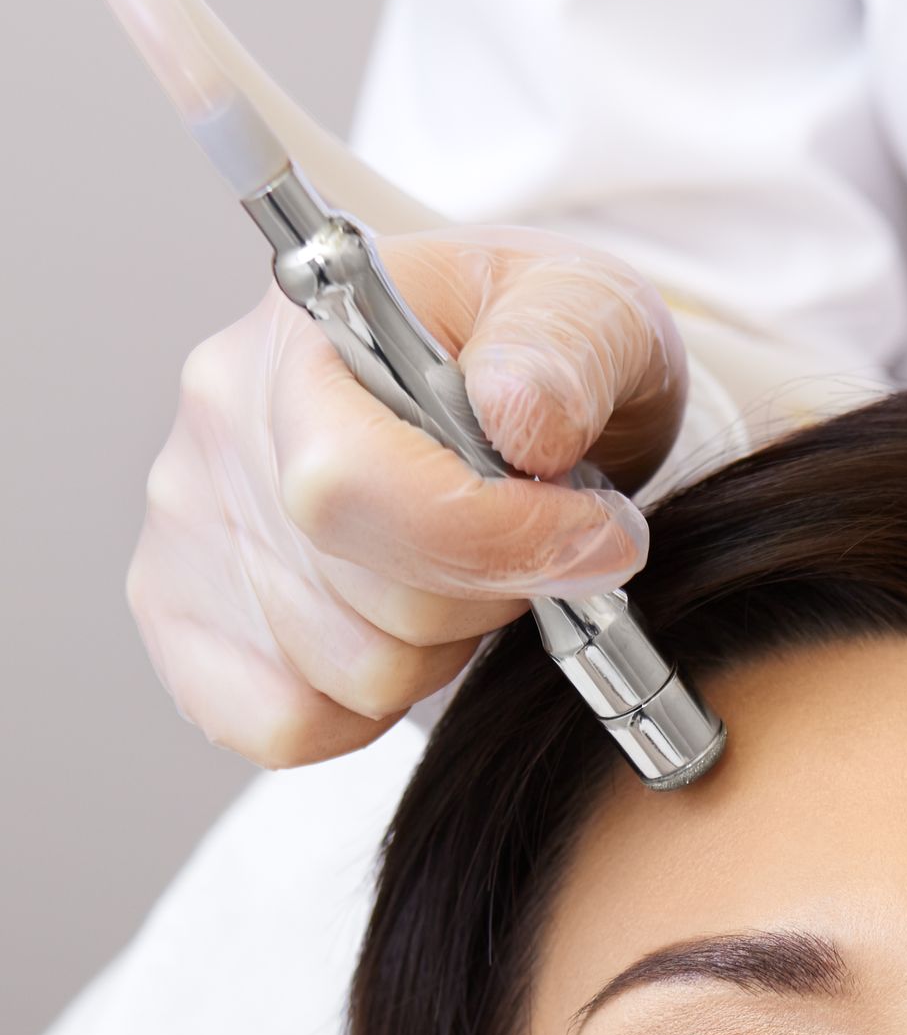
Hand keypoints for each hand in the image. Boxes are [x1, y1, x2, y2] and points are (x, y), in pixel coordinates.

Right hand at [129, 228, 686, 765]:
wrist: (496, 383)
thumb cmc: (537, 353)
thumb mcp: (588, 311)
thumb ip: (564, 351)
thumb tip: (518, 415)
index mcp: (304, 337)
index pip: (359, 488)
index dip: (498, 541)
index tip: (593, 535)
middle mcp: (221, 426)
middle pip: (374, 601)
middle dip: (488, 593)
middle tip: (523, 540)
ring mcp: (191, 524)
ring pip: (350, 673)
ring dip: (441, 648)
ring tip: (461, 570)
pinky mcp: (184, 611)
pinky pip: (283, 723)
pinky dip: (364, 708)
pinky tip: (404, 632)